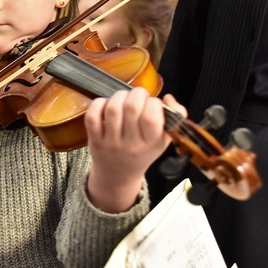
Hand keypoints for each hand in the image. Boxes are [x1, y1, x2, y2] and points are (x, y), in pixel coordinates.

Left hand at [84, 88, 184, 212]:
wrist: (118, 174)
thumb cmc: (143, 152)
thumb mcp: (164, 139)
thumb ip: (175, 116)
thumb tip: (168, 98)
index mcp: (150, 142)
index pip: (151, 117)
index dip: (153, 102)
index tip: (153, 103)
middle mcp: (130, 143)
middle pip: (131, 107)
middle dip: (136, 94)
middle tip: (138, 97)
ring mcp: (111, 141)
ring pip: (113, 109)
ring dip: (119, 96)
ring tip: (124, 99)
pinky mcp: (94, 138)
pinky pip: (92, 116)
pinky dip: (99, 104)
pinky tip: (107, 105)